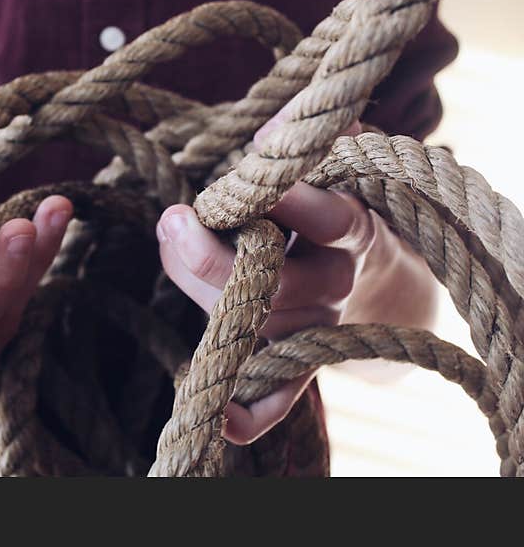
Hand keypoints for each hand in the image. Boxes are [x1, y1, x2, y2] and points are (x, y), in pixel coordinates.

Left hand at [157, 122, 435, 444]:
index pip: (325, 217)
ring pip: (247, 323)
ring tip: (171, 233)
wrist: (383, 272)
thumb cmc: (340, 198)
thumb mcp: (339, 160)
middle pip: (271, 286)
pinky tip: (221, 420)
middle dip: (211, 257)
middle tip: (174, 217)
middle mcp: (334, 286)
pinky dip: (251, 413)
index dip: (285, 199)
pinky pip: (278, 396)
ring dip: (196, 288)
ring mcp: (314, 328)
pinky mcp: (298, 358)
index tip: (243, 180)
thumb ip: (309, 140)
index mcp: (352, 230)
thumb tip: (267, 133)